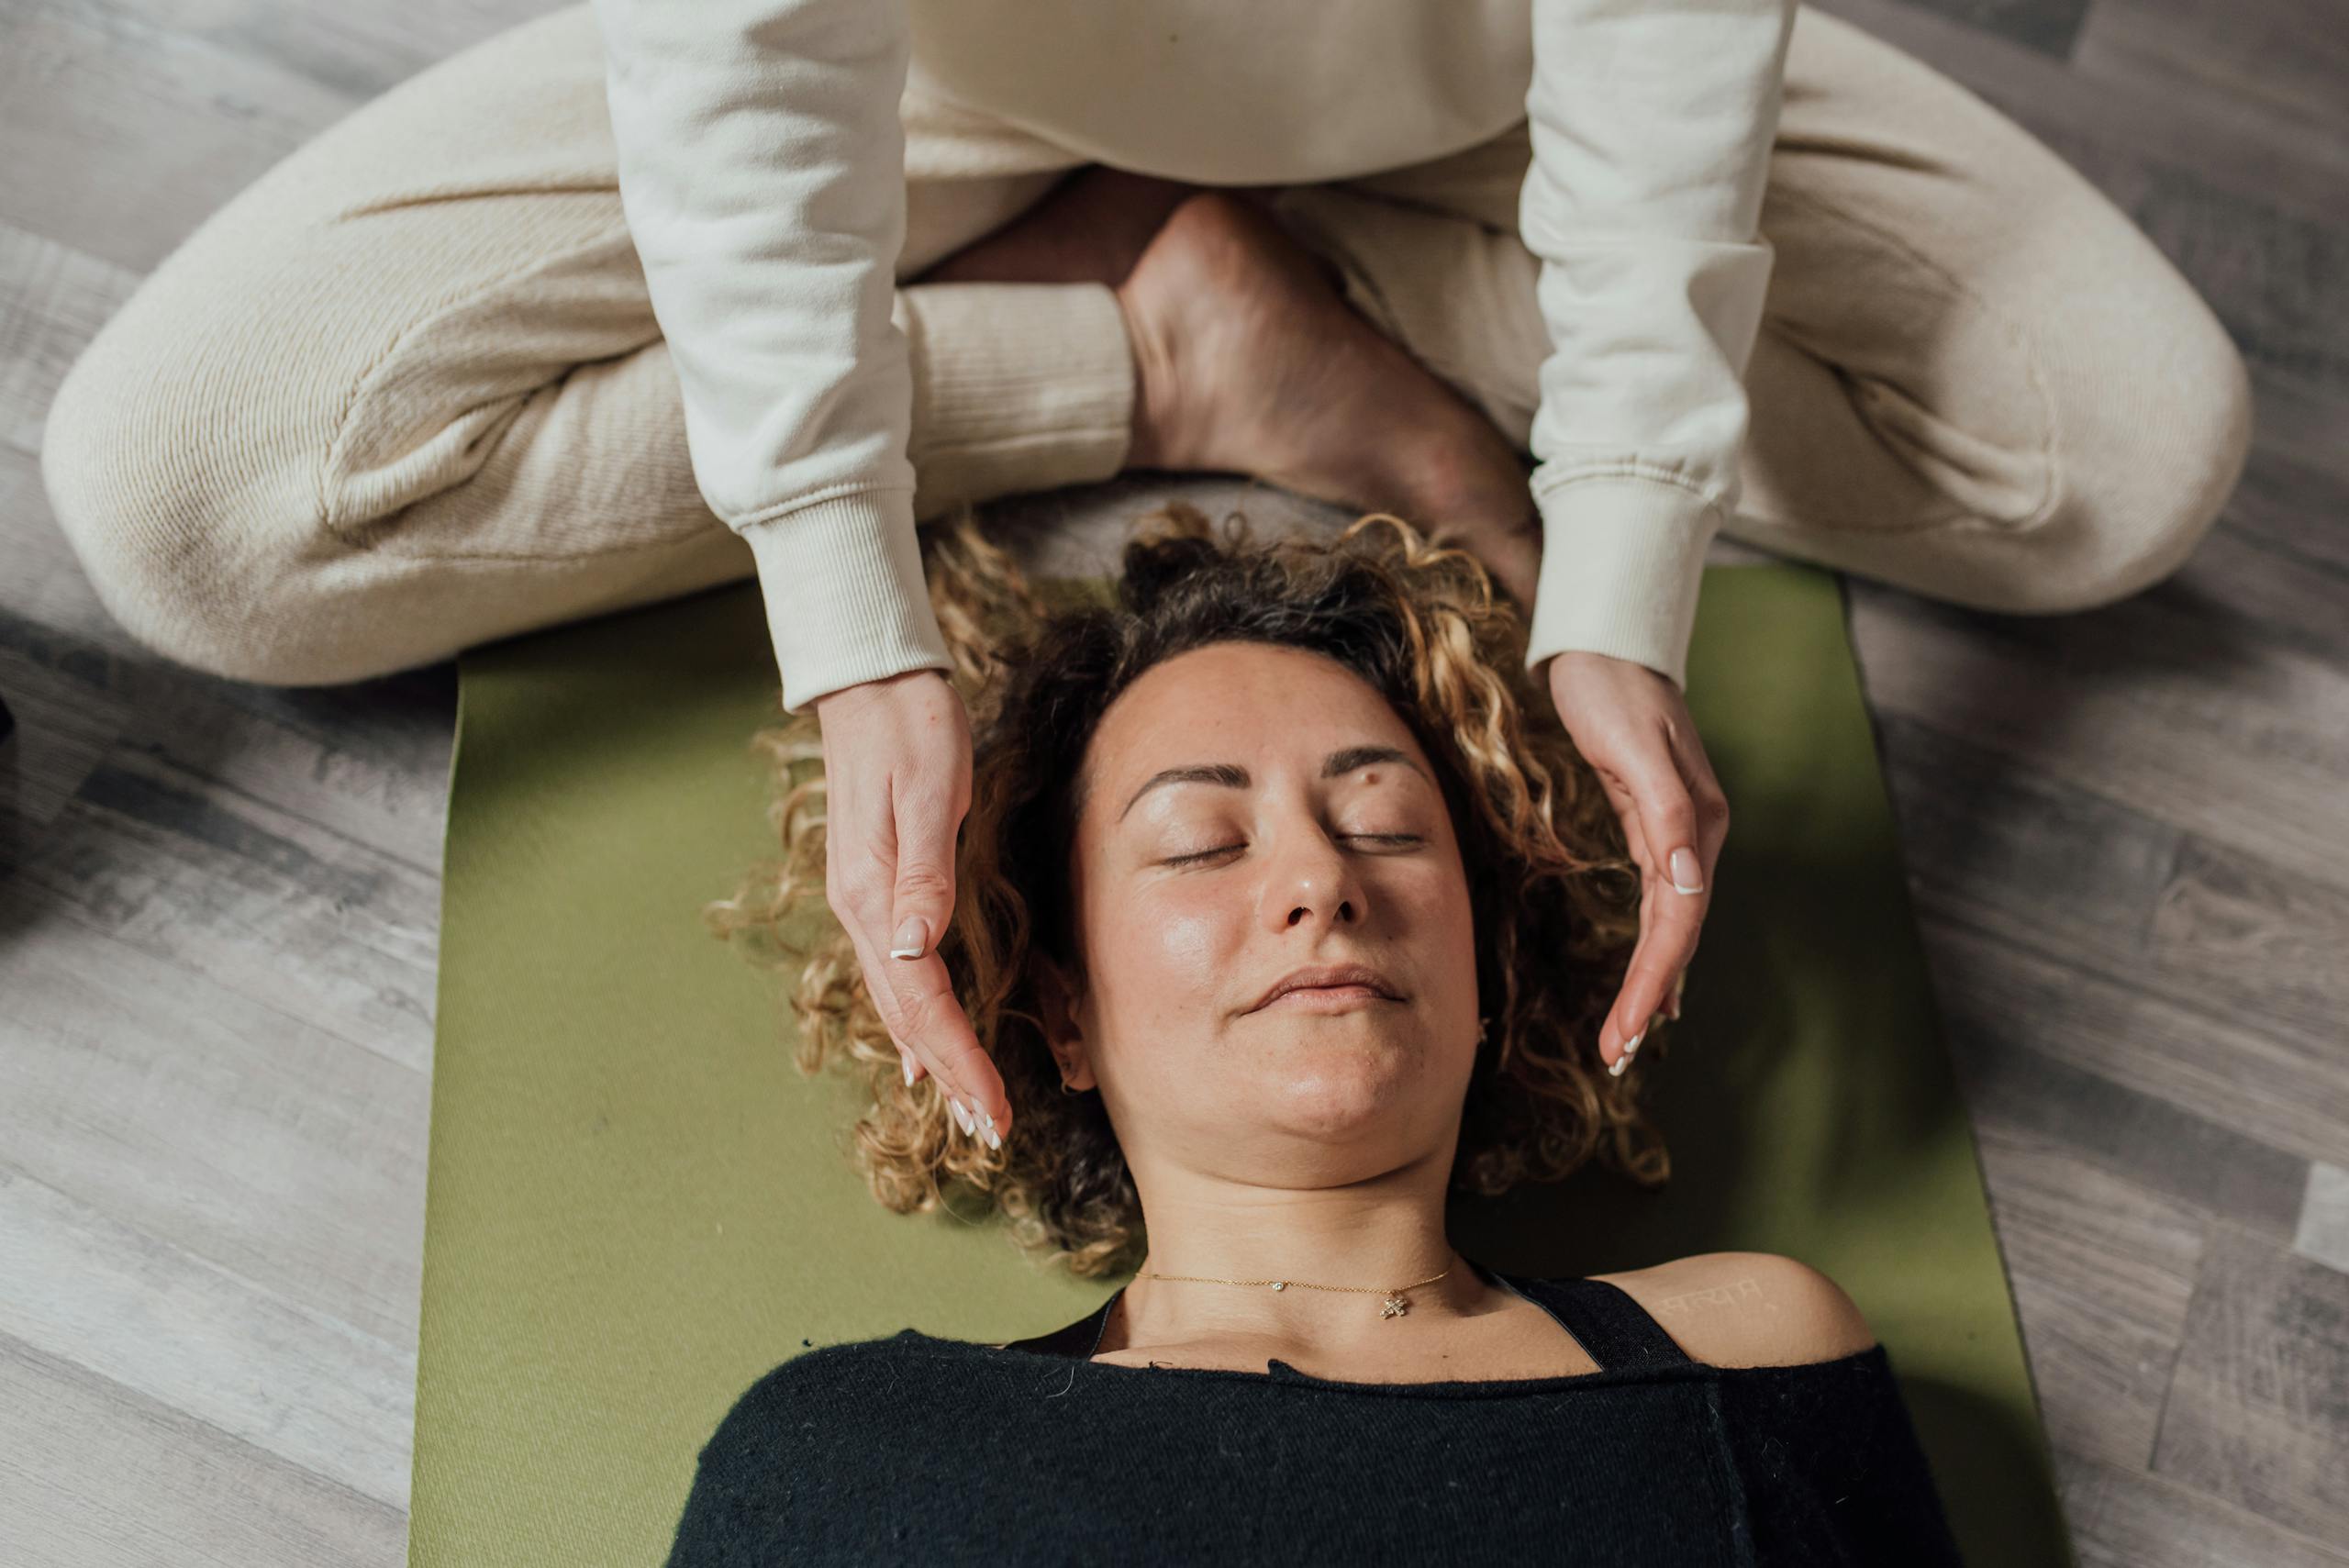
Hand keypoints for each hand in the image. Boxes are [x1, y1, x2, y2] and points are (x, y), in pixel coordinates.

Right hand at [812, 668, 1005, 1146]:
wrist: (873, 684)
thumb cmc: (911, 729)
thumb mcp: (927, 794)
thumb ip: (924, 873)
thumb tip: (918, 950)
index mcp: (874, 896)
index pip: (920, 1002)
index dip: (957, 1058)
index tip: (990, 1106)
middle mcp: (863, 910)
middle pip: (907, 1016)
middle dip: (950, 1075)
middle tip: (989, 1129)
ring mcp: (866, 902)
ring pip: (899, 1002)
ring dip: (934, 1056)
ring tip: (964, 1106)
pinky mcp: (878, 888)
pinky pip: (895, 974)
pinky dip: (915, 1020)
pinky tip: (923, 1046)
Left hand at [1543, 650, 1727, 1074]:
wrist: (1608, 643)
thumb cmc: (1614, 687)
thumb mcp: (1634, 745)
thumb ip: (1667, 811)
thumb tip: (1686, 880)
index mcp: (1699, 824)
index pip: (1678, 920)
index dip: (1654, 979)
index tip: (1629, 1031)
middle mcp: (1697, 836)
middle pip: (1675, 933)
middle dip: (1648, 997)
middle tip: (1617, 1056)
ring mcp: (1677, 834)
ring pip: (1668, 925)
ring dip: (1651, 982)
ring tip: (1627, 1039)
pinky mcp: (1652, 826)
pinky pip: (1658, 904)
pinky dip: (1654, 948)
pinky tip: (1653, 982)